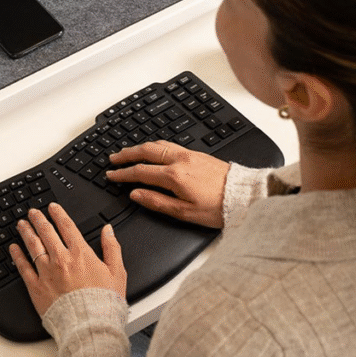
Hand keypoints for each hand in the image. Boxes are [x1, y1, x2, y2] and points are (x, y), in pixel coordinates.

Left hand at [9, 203, 126, 316]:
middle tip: (33, 212)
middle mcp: (61, 259)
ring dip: (26, 232)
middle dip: (38, 219)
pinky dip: (17, 256)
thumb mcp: (117, 272)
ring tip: (21, 224)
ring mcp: (46, 272)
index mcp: (81, 254)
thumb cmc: (104, 302)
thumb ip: (112, 248)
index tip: (52, 207)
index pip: (67, 227)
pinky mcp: (36, 287)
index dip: (58, 214)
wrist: (89, 324)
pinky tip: (13, 248)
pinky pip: (23, 268)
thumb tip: (108, 231)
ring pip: (33, 246)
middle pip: (46, 233)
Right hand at [106, 140, 228, 228]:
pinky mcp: (197, 154)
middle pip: (146, 152)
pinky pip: (169, 144)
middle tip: (113, 158)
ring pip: (158, 144)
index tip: (111, 175)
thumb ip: (157, 202)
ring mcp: (189, 154)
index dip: (123, 174)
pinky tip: (154, 148)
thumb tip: (136, 195)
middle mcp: (180, 160)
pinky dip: (155, 145)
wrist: (243, 195)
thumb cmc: (218, 207)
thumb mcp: (184, 212)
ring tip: (129, 151)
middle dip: (127, 154)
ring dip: (140, 147)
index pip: (140, 172)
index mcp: (174, 176)